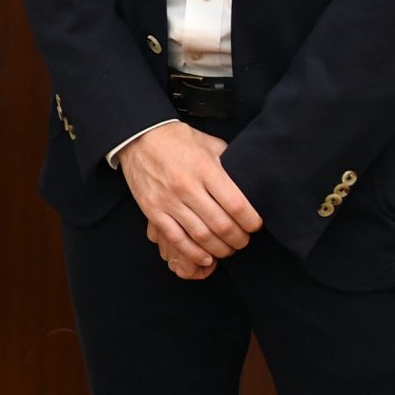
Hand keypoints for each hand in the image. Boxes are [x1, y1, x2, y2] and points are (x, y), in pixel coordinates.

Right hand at [117, 124, 259, 277]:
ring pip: (201, 236)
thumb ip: (229, 165)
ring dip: (220, 249)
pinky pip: (176, 239)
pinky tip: (205, 257)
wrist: (139, 137)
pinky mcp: (153, 210)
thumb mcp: (209, 144)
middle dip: (239, 239)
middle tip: (244, 241)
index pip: (236, 205)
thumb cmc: (179, 140)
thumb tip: (250, 184)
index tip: (255, 225)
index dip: (251, 221)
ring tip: (228, 249)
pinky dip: (193, 253)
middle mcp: (187, 186)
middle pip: (221, 225)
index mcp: (205, 169)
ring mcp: (168, 200)